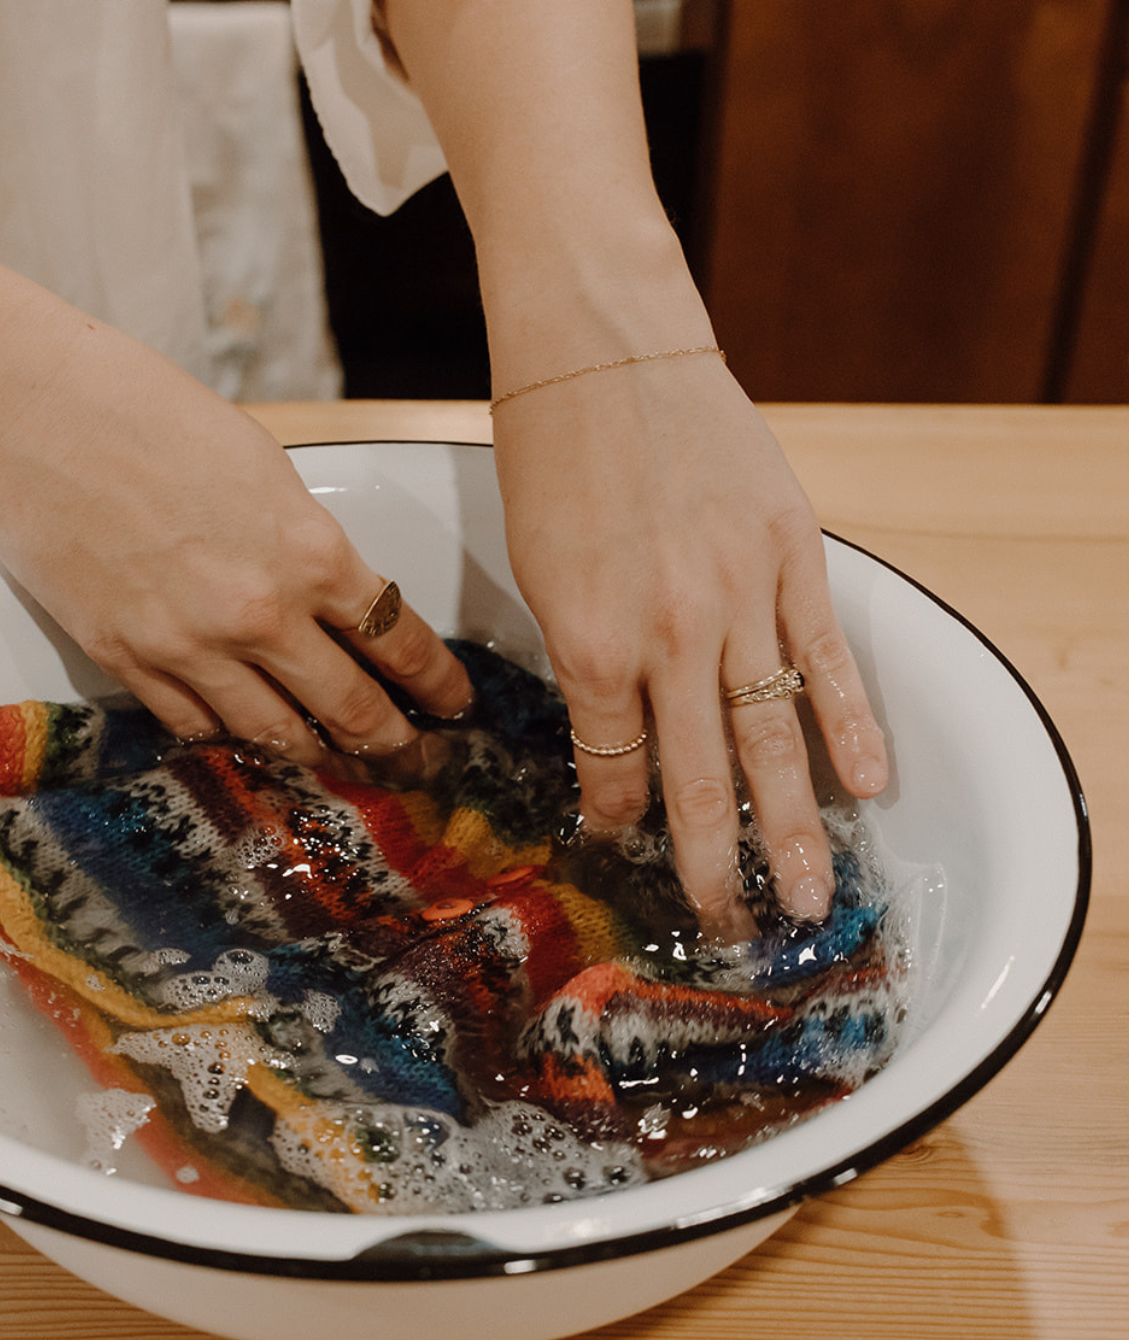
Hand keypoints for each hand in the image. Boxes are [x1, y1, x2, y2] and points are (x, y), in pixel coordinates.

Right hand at [0, 314, 474, 768]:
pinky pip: (194, 723)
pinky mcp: (126, 660)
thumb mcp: (260, 465)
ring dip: (314, 753)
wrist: (33, 419)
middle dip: (392, 741)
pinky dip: (227, 735)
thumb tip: (325, 586)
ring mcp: (188, 647)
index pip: (397, 639)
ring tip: (336, 761)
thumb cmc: (143, 415)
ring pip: (272, 733)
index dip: (436, 682)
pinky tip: (245, 737)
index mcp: (308, 550)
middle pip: (348, 706)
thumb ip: (300, 536)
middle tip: (414, 760)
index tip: (452, 701)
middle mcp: (257, 614)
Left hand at [495, 353, 889, 934]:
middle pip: (696, 775)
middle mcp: (669, 631)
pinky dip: (849, 726)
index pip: (612, 762)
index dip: (618, 816)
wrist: (604, 349)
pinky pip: (827, 657)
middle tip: (726, 926)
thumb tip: (609, 731)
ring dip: (792, 825)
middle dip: (711, 860)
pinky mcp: (793, 553)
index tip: (622, 849)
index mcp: (588, 638)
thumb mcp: (538, 569)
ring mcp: (739, 594)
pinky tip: (866, 787)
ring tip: (807, 897)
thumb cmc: (550, 454)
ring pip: (771, 735)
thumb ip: (581, 653)